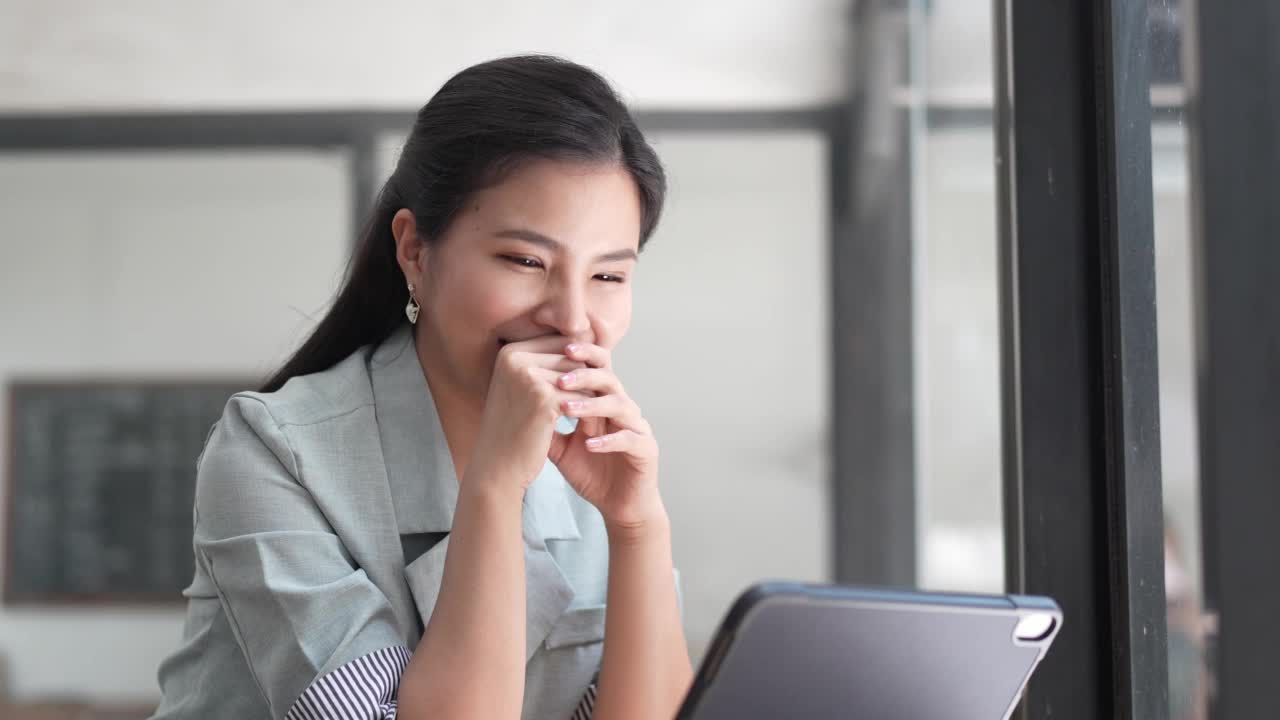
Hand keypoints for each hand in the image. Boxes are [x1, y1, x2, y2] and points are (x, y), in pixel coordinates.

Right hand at [468, 336, 589, 490]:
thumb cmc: (514, 431)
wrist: (497, 469)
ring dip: (594, 399)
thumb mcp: (523, 389)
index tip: (589, 390)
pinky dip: (591, 415)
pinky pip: (584, 397)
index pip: (562, 343)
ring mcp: (528, 376)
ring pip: (582, 376)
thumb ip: (546, 365)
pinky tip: (591, 432)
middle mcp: (515, 357)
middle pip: (574, 357)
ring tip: (594, 421)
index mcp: (510, 351)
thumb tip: (586, 340)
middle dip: (590, 382)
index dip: (581, 365)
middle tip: (598, 407)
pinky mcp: (543, 397)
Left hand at [546, 342, 664, 529]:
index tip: (550, 357)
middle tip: (559, 378)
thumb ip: (547, 427)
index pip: (594, 370)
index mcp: (604, 402)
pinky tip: (589, 444)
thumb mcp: (562, 449)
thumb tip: (515, 408)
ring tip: (567, 410)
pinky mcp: (646, 449)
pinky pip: (629, 438)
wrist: (620, 506)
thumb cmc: (593, 473)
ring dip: (592, 406)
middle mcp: (623, 409)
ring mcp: (637, 427)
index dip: (577, 360)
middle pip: (608, 379)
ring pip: (620, 405)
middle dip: (584, 375)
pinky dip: (609, 440)